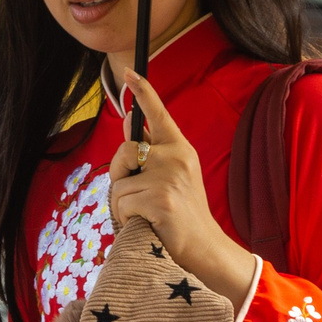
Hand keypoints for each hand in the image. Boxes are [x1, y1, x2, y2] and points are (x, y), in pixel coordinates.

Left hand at [106, 74, 253, 294]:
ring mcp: (170, 177)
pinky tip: (145, 224)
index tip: (129, 72)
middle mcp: (177, 157)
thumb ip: (149, 154)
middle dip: (119, 176)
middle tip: (135, 197)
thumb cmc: (179, 216)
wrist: (203, 249)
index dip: (143, 91)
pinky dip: (125, 218)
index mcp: (180, 149)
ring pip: (118, 183)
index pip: (158, 114)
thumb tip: (127, 125)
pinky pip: (121, 202)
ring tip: (143, 216)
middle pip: (125, 151)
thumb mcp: (168, 178)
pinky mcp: (161, 199)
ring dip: (121, 204)